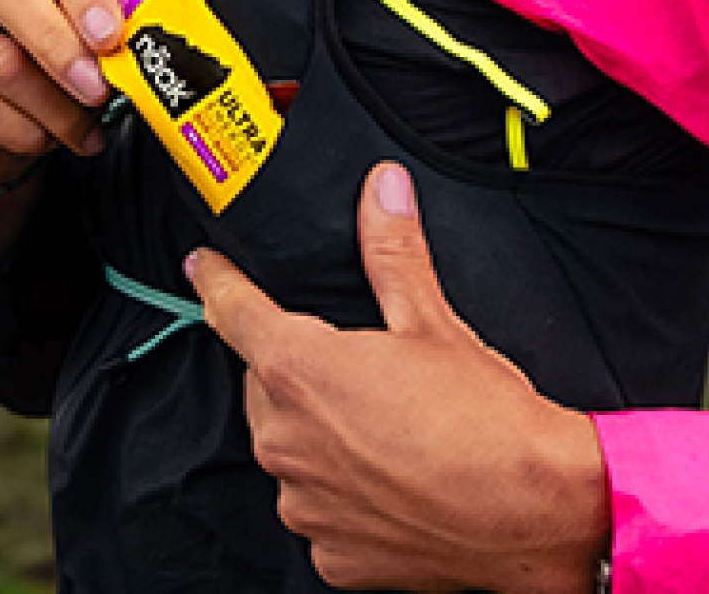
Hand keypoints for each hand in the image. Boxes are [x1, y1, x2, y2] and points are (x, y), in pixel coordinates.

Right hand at [0, 0, 121, 193]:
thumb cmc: (40, 69)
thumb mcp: (74, 35)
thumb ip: (97, 24)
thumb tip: (134, 38)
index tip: (112, 34)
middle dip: (60, 41)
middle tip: (99, 86)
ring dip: (56, 106)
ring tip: (84, 127)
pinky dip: (24, 132)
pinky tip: (43, 139)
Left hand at [185, 162, 610, 592]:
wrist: (538, 514)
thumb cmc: (486, 420)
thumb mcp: (432, 322)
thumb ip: (391, 250)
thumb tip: (381, 189)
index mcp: (298, 370)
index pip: (231, 310)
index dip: (216, 280)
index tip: (203, 265)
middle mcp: (286, 440)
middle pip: (265, 383)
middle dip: (294, 366)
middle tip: (355, 364)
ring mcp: (304, 503)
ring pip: (289, 447)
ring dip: (317, 431)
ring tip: (382, 424)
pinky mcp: (330, 554)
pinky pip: (317, 506)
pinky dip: (341, 489)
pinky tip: (389, 476)